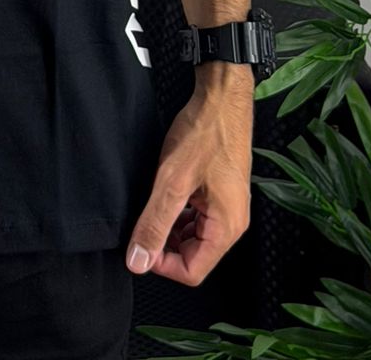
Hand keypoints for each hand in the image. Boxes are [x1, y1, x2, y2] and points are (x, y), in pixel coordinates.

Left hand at [124, 70, 254, 285]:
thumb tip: (138, 260)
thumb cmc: (205, 133)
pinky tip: (165, 191)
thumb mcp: (172, 181)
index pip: (192, 271)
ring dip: (169, 225)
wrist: (221, 98)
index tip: (140, 244)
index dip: (161, 263)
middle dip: (164, 242)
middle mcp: (231, 223)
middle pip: (192, 255)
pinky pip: (196, 216)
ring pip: (191, 235)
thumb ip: (154, 223)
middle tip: (142, 218)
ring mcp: (226, 208)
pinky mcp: (219, 193)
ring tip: (153, 199)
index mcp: (226, 228)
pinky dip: (177, 211)